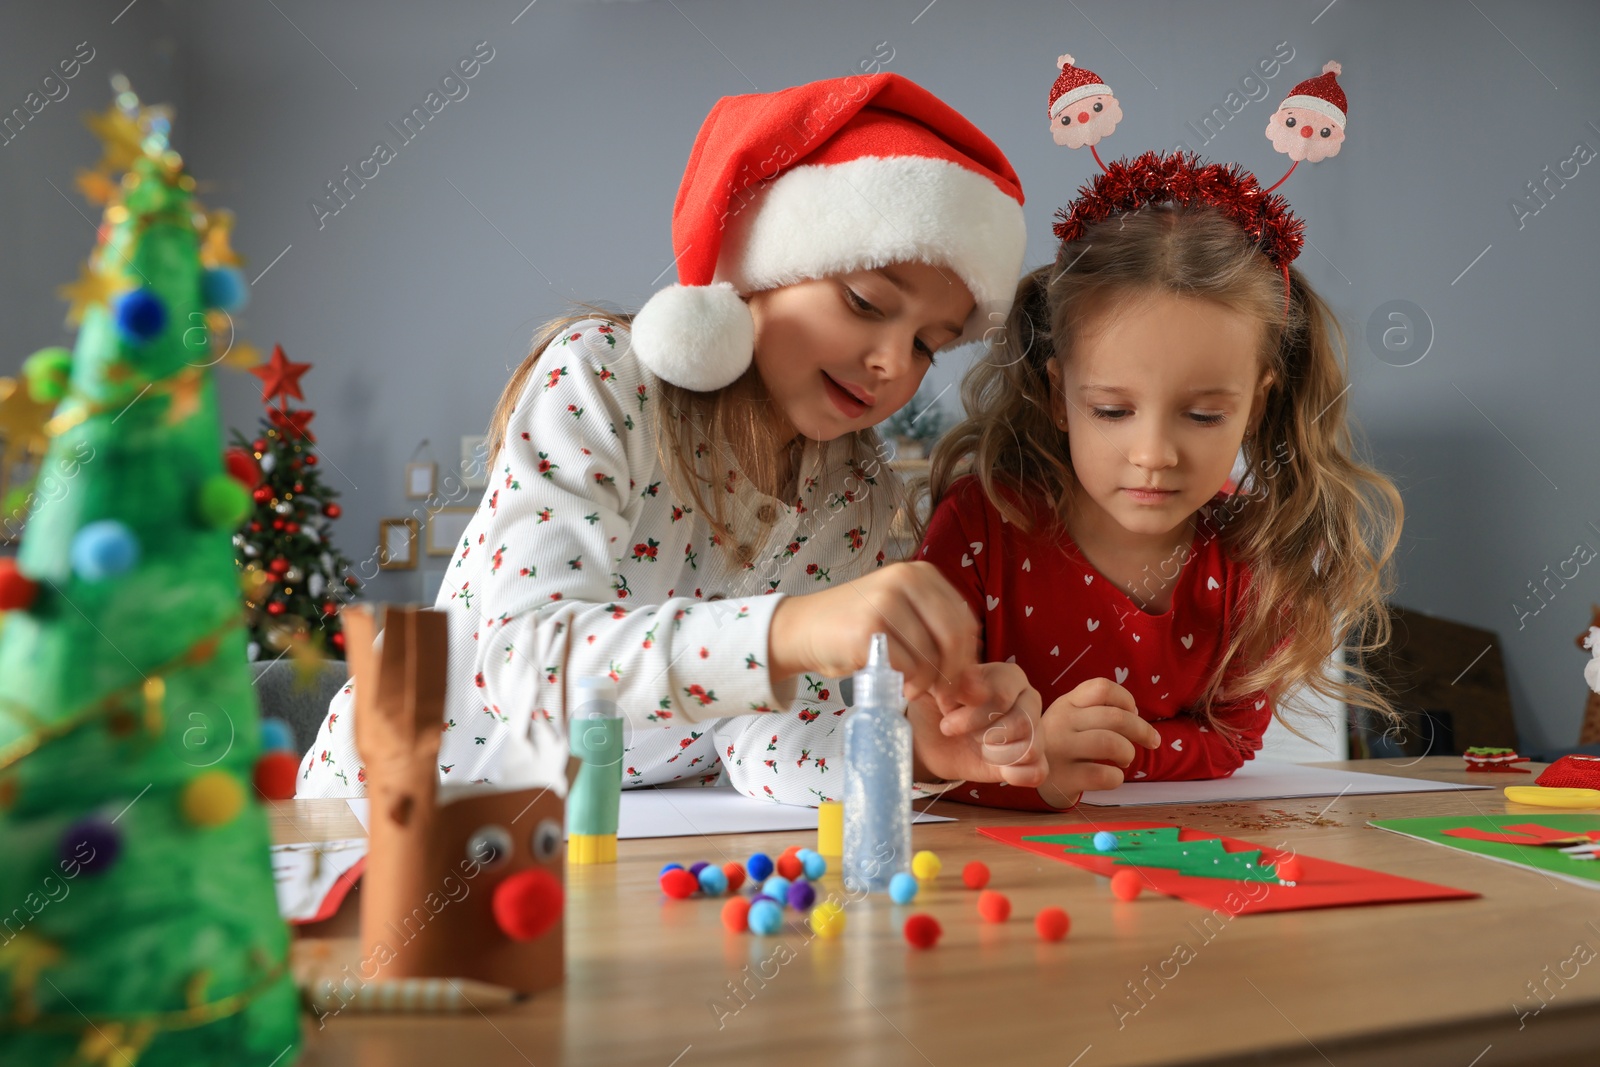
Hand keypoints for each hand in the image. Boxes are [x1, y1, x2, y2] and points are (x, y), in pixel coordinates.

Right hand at [769, 561, 978, 702]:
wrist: (803, 629)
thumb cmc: (856, 628)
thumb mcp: (903, 615)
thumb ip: (938, 635)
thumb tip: (977, 681)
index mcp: (921, 574)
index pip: (965, 621)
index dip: (967, 657)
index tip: (957, 681)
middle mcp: (905, 580)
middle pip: (954, 637)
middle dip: (953, 674)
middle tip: (944, 696)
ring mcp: (886, 602)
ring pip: (931, 655)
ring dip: (928, 684)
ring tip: (914, 690)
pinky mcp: (868, 628)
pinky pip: (908, 666)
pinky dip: (910, 685)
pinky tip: (899, 686)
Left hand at [906, 662, 1046, 786]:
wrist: (933, 739)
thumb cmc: (937, 707)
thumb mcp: (935, 689)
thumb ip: (950, 682)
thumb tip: (971, 687)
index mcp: (1009, 676)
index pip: (1002, 697)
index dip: (970, 713)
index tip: (945, 713)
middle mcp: (1029, 699)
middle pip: (1021, 724)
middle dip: (982, 734)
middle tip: (958, 732)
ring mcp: (1035, 730)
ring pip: (1030, 748)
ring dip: (995, 754)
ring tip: (979, 746)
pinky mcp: (1033, 761)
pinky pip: (1037, 771)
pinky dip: (1014, 774)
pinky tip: (995, 767)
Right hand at [1035, 677, 1160, 807]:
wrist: (1026, 775)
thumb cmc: (1062, 743)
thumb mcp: (1070, 717)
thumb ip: (1097, 709)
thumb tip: (1135, 713)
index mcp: (1066, 703)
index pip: (1102, 688)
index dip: (1126, 698)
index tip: (1133, 712)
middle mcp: (1061, 722)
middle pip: (1115, 717)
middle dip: (1142, 730)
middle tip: (1153, 741)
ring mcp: (1060, 750)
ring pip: (1110, 744)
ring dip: (1128, 752)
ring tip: (1125, 759)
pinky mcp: (1063, 778)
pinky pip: (1103, 775)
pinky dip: (1117, 777)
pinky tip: (1112, 776)